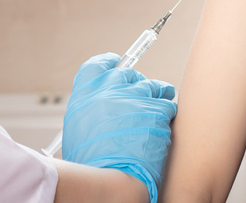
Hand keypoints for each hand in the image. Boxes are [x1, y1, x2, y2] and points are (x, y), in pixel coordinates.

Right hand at [61, 53, 177, 202]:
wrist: (110, 182)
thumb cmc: (92, 167)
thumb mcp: (78, 133)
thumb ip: (91, 111)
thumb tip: (104, 103)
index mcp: (84, 97)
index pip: (97, 66)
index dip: (109, 63)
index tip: (118, 64)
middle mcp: (107, 91)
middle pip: (128, 74)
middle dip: (136, 85)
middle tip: (140, 99)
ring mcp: (133, 98)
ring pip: (153, 86)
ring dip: (156, 97)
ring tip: (154, 116)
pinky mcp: (156, 109)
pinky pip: (167, 104)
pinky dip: (166, 115)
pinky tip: (161, 129)